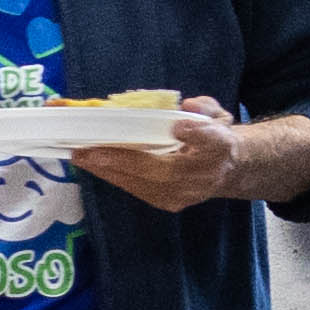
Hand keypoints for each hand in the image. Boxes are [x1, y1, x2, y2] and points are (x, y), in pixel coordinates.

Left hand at [75, 97, 306, 214]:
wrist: (228, 172)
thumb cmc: (217, 140)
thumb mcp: (219, 118)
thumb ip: (206, 110)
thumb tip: (189, 106)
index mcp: (219, 149)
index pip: (207, 141)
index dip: (193, 133)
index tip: (177, 124)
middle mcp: (200, 177)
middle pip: (156, 169)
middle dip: (118, 160)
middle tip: (86, 150)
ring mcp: (182, 195)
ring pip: (139, 183)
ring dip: (107, 170)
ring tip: (81, 157)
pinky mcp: (167, 203)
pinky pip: (136, 189)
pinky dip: (114, 176)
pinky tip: (94, 165)